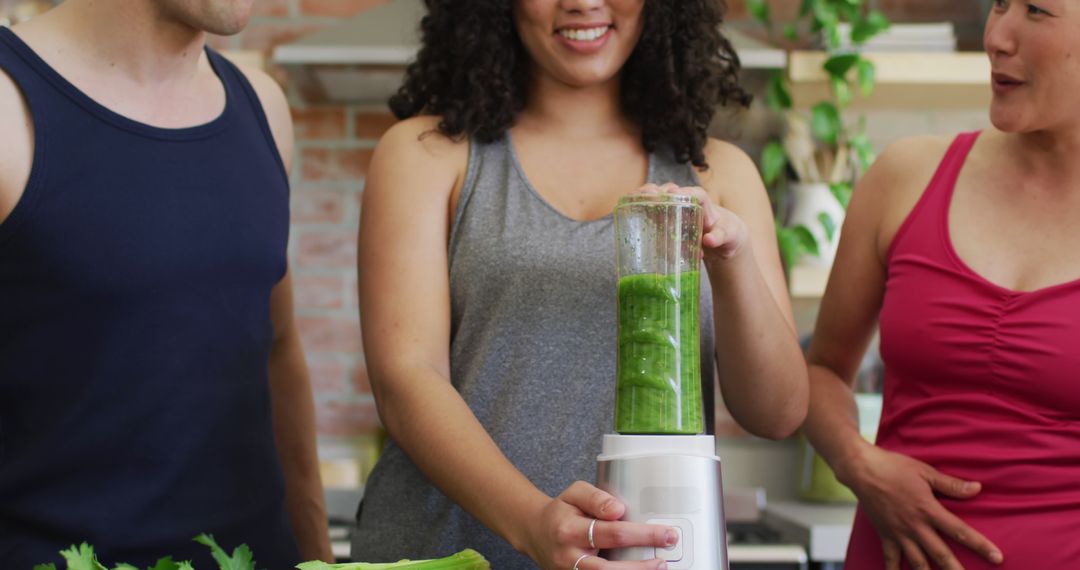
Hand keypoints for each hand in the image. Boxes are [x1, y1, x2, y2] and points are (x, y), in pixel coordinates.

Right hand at [521, 481, 675, 569]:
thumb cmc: (562, 511)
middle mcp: (568, 556)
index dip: (642, 535)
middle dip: (642, 566)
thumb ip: (596, 497)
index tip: (665, 533)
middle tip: (664, 559)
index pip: (611, 533)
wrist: (535, 532)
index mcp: (570, 529)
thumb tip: (618, 509)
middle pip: (608, 568)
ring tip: (656, 569)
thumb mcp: (575, 493)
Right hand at [637, 183, 748, 265]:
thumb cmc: (726, 235)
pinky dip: (639, 206)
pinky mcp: (664, 218)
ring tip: (632, 198)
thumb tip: (708, 241)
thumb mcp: (728, 237)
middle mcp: (686, 201)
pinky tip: (626, 208)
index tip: (674, 195)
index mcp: (704, 202)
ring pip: (657, 196)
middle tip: (650, 195)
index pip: (696, 194)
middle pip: (671, 190)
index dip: (686, 194)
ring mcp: (674, 208)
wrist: (721, 240)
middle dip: (659, 191)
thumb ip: (720, 237)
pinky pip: (650, 209)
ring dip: (644, 196)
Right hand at [843, 445, 1003, 569]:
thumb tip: (977, 489)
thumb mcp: (925, 472)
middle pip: (941, 555)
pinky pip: (891, 558)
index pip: (959, 531)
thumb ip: (951, 485)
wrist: (861, 469)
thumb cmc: (893, 467)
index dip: (980, 545)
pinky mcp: (885, 535)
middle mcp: (915, 526)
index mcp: (928, 510)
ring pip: (918, 562)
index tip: (997, 558)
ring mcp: (899, 533)